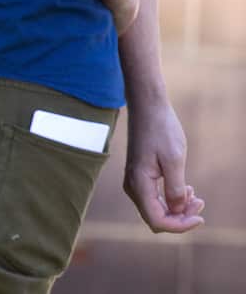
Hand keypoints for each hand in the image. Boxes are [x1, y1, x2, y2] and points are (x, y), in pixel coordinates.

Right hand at [123, 96, 205, 233]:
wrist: (147, 106)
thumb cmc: (161, 129)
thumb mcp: (174, 160)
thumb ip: (175, 189)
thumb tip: (177, 211)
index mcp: (139, 183)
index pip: (157, 220)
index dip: (180, 225)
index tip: (200, 217)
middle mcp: (133, 185)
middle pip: (155, 218)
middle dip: (180, 218)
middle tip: (200, 203)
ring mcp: (134, 180)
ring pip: (155, 209)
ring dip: (177, 209)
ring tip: (197, 197)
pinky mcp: (139, 175)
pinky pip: (154, 198)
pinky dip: (171, 199)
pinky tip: (186, 189)